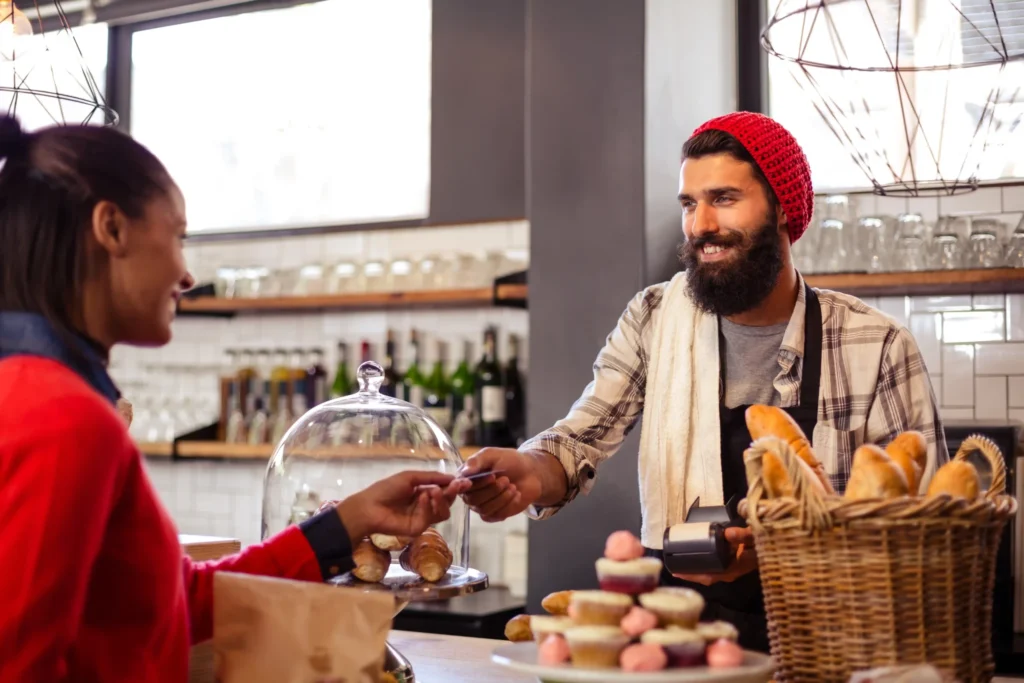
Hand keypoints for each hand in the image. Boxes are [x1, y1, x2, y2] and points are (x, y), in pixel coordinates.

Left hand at [335, 471, 470, 544]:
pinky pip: (431, 517)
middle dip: (453, 493)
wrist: (369, 507)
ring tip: (434, 491)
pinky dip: (428, 505)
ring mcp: (423, 518)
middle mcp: (425, 506)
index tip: (465, 481)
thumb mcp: (410, 477)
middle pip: (447, 502)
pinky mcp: (418, 528)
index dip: (454, 486)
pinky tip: (422, 497)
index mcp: (423, 493)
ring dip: (442, 500)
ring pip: (444, 512)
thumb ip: (432, 478)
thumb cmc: (386, 489)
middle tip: (457, 485)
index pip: (444, 490)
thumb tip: (453, 478)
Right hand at [458, 448, 542, 521]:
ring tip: (512, 486)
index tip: (492, 477)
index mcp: (467, 477)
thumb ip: (476, 461)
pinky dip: (509, 504)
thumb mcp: (492, 454)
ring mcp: (482, 505)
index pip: (462, 486)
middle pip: (472, 500)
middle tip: (506, 479)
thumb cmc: (509, 461)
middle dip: (492, 490)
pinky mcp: (495, 514)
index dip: (477, 484)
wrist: (530, 472)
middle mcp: (471, 493)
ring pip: (484, 509)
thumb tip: (464, 472)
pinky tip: (516, 494)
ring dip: (502, 497)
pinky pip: (496, 515)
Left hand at [671, 527, 757, 585]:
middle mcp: (730, 573)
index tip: (677, 572)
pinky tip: (697, 561)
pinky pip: (714, 570)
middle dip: (690, 575)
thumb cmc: (763, 544)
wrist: (773, 548)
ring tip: (681, 566)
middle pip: (706, 577)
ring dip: (696, 572)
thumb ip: (742, 535)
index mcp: (732, 568)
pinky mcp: (732, 567)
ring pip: (709, 575)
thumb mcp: (753, 538)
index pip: (708, 576)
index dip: (692, 575)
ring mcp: (731, 571)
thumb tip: (727, 533)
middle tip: (674, 570)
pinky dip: (704, 567)